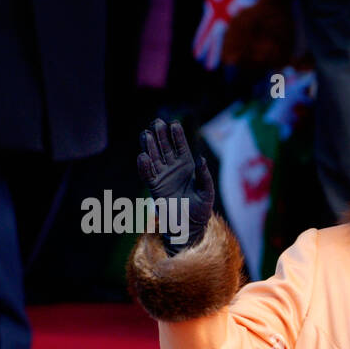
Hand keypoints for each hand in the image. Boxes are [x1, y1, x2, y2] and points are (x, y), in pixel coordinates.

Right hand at [137, 119, 214, 254]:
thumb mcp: (207, 193)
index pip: (181, 147)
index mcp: (187, 166)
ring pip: (154, 157)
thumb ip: (205, 177)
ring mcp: (163, 176)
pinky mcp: (154, 187)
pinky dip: (144, 166)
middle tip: (157, 122)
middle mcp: (173, 168)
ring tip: (146, 133)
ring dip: (149, 146)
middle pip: (165, 148)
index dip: (177, 136)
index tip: (174, 124)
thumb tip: (202, 159)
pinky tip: (142, 155)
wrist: (190, 226)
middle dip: (161, 135)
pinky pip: (147, 174)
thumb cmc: (201, 210)